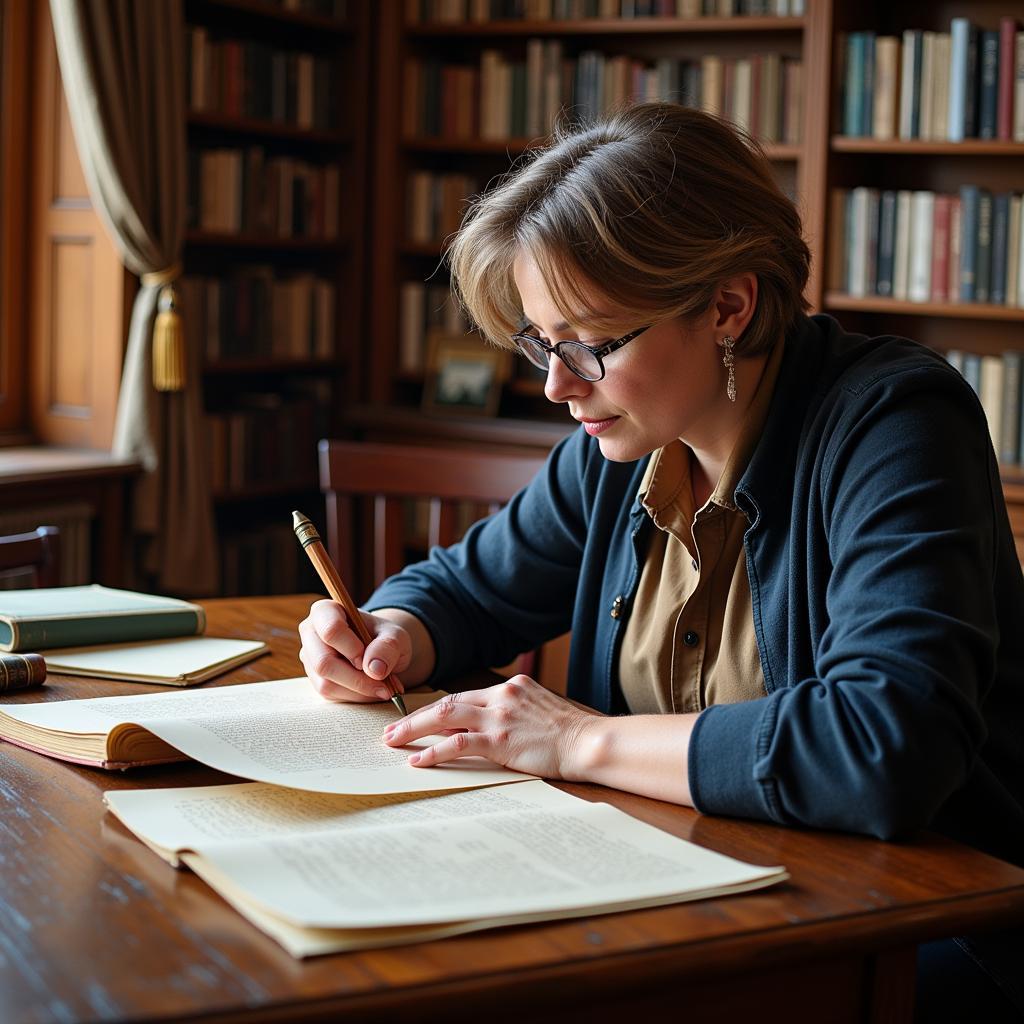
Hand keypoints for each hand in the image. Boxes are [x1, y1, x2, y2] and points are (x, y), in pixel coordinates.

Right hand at [299, 598, 408, 702]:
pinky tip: (372, 690)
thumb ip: (388, 647)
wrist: (380, 651)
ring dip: (359, 690)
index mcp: (326, 611)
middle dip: (357, 678)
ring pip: (326, 683)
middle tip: (384, 683)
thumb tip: (374, 669)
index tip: (370, 658)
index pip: (330, 630)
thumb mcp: (395, 636)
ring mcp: (310, 658)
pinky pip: (331, 694)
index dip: (352, 648)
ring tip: (384, 688)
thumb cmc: (384, 637)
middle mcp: (310, 633)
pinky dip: (356, 697)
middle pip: (323, 662)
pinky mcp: (315, 679)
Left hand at [382, 676, 600, 779]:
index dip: (436, 709)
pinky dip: (435, 751)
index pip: (464, 696)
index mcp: (510, 687)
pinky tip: (419, 761)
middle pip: (447, 702)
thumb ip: (511, 713)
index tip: (417, 719)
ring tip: (393, 742)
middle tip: (391, 730)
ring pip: (445, 717)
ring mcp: (499, 716)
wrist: (588, 741)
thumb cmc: (568, 733)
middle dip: (415, 717)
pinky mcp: (500, 740)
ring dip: (414, 729)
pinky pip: (458, 744)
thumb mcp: (538, 711)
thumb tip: (485, 728)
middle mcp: (501, 696)